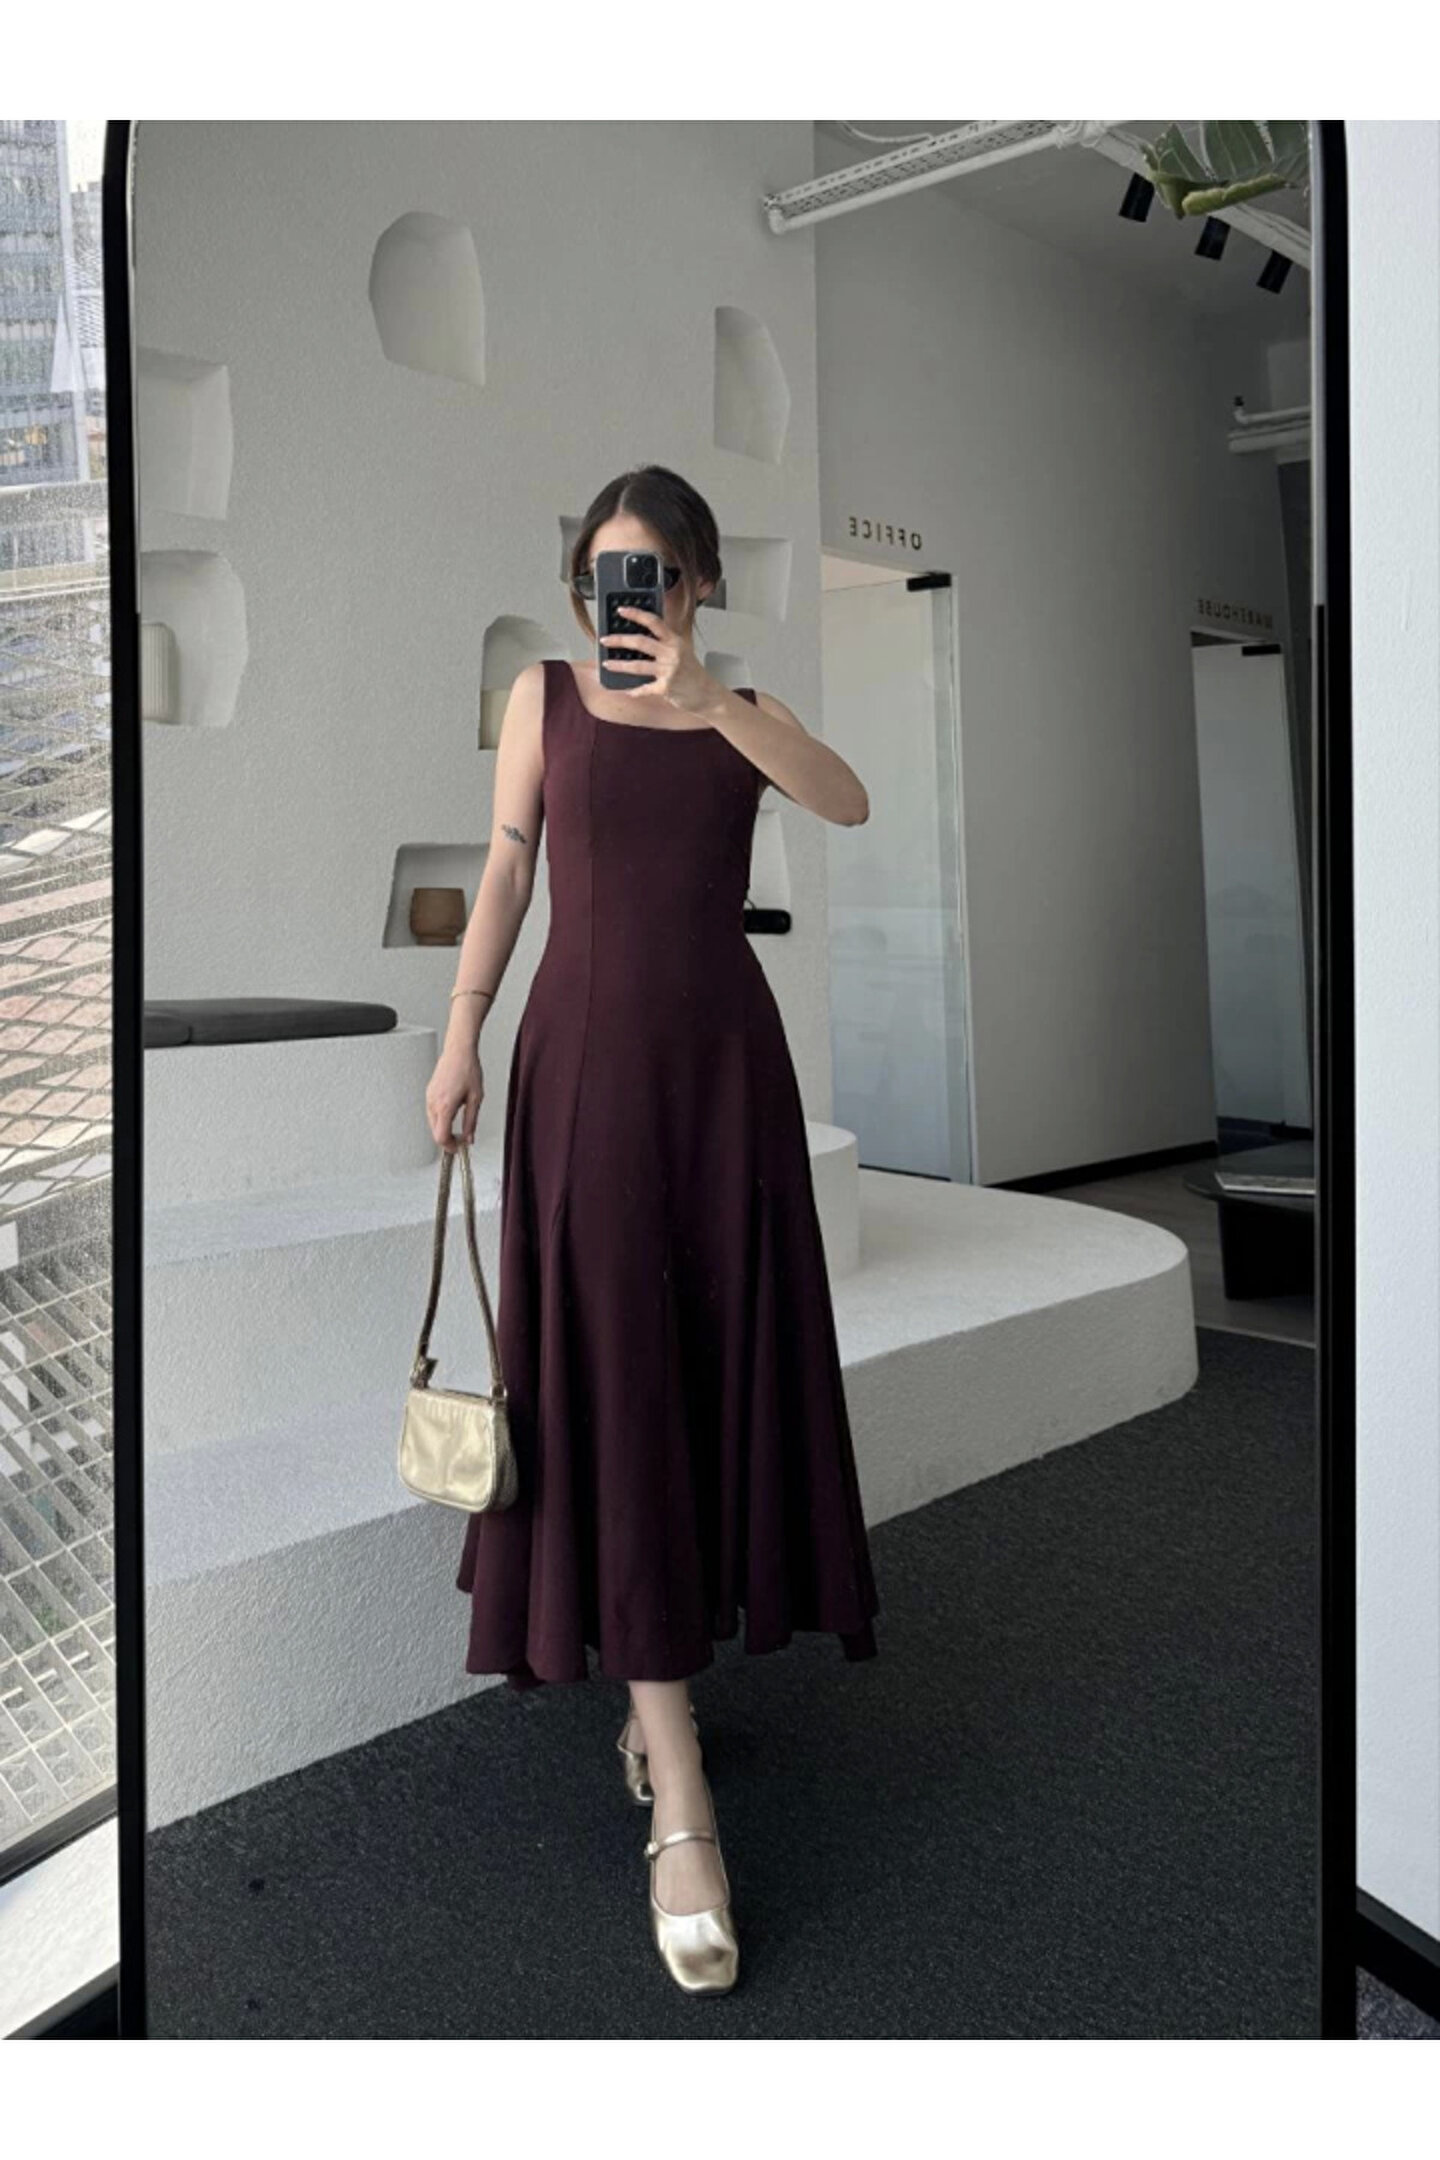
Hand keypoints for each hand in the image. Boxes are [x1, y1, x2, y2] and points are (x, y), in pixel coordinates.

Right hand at [426, 1044, 483, 1150]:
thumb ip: (471, 1122)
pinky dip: (440, 1119)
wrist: (458, 1051)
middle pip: (435, 1132)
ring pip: (433, 1123)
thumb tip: (469, 1138)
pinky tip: (451, 1115)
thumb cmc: (468, 1069)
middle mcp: (433, 1103)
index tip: (458, 1148)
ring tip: (458, 1128)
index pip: (441, 1137)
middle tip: (461, 1141)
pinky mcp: (429, 1093)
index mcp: (445, 1106)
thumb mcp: (476, 1099)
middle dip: (447, 1139)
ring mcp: (429, 1098)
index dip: (450, 1147)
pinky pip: (432, 1113)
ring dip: (444, 1129)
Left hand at [601, 606, 715, 715]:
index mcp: (675, 641)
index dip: (636, 614)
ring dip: (619, 665)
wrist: (707, 694)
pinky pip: (645, 689)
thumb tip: (640, 639)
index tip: (621, 610)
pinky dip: (635, 691)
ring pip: (637, 666)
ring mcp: (669, 671)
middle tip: (604, 640)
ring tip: (606, 664)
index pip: (654, 622)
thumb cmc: (693, 673)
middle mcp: (672, 653)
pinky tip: (627, 691)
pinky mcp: (666, 688)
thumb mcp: (682, 651)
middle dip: (619, 640)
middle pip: (641, 642)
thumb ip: (665, 643)